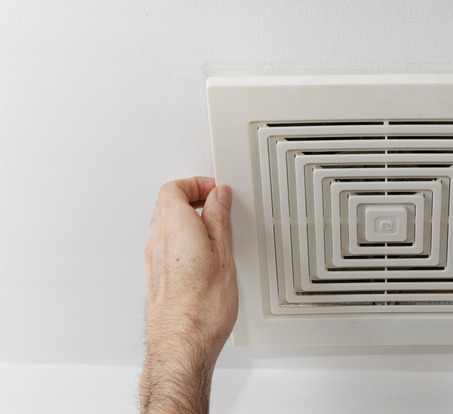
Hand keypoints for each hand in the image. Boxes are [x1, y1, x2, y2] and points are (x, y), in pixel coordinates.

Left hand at [139, 177, 237, 413]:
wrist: (183, 344)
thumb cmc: (202, 306)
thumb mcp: (223, 253)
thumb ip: (219, 219)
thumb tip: (219, 198)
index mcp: (173, 226)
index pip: (174, 188)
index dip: (196, 183)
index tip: (217, 189)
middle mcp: (157, 240)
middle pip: (166, 204)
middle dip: (192, 197)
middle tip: (217, 202)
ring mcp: (154, 260)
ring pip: (165, 225)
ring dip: (188, 219)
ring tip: (215, 227)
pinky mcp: (158, 277)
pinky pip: (167, 245)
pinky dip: (185, 238)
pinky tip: (205, 252)